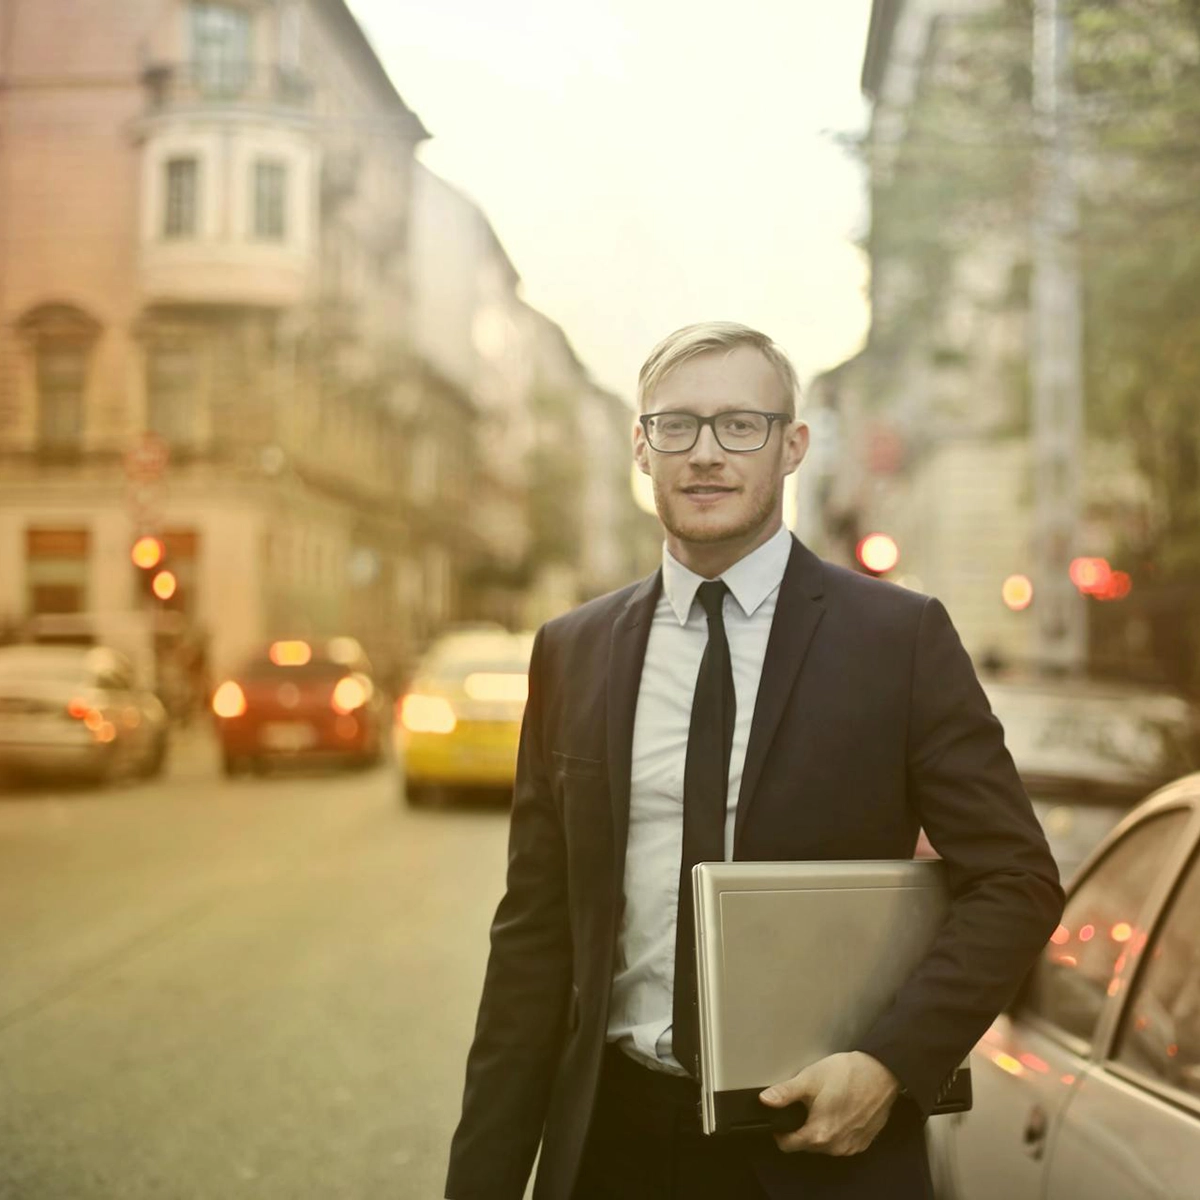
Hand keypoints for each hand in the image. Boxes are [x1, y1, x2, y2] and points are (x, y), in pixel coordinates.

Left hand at [758, 1051, 900, 1155]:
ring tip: (823, 1105)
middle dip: (801, 1128)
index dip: (779, 1132)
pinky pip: (841, 1142)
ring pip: (824, 1145)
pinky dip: (836, 1131)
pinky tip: (839, 1111)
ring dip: (819, 1130)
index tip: (780, 1119)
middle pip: (806, 1145)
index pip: (787, 1145)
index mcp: (819, 1134)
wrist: (882, 1072)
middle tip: (805, 1104)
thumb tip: (764, 1100)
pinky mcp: (863, 1143)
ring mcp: (851, 1147)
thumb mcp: (810, 1079)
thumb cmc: (846, 1074)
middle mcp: (835, 1147)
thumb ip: (785, 1093)